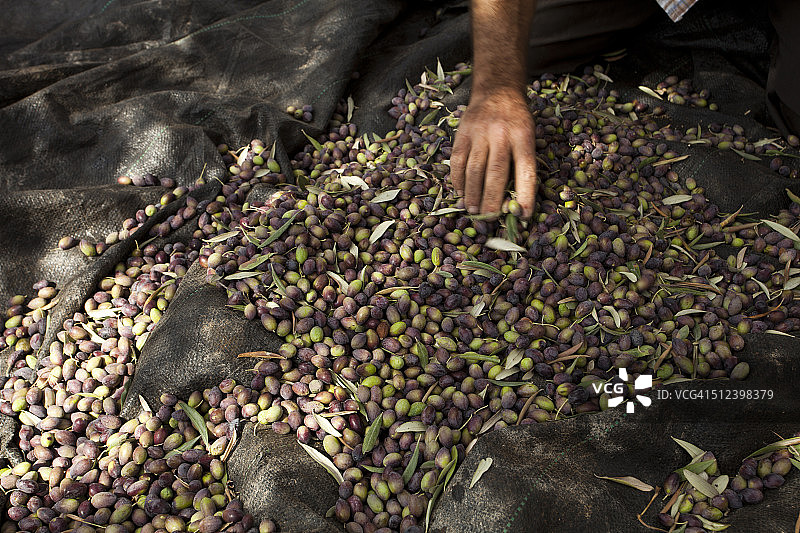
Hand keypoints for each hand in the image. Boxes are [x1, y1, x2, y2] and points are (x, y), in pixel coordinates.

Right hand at [450, 88, 537, 216]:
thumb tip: (514, 200)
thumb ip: (521, 162)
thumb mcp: (528, 135)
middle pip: (495, 173)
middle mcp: (501, 134)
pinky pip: (457, 161)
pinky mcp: (462, 133)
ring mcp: (479, 132)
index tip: (522, 216)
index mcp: (523, 136)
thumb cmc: (517, 120)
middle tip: (489, 218)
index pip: (526, 171)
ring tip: (472, 210)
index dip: (525, 196)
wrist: (497, 90)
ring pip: (474, 169)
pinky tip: (460, 192)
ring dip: (472, 194)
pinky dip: (458, 179)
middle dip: (492, 200)